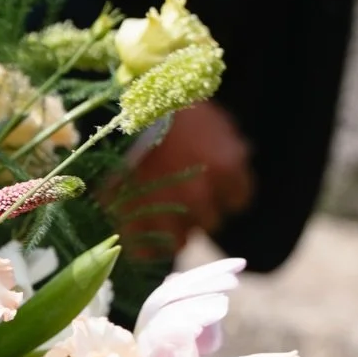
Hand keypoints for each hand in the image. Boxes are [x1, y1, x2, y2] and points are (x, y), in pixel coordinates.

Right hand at [100, 101, 254, 258]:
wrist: (116, 106)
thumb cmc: (167, 104)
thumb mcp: (209, 117)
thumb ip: (228, 143)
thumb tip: (241, 155)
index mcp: (226, 167)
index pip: (239, 200)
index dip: (224, 194)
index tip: (213, 188)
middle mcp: (201, 195)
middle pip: (210, 220)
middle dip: (198, 210)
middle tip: (180, 196)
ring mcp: (166, 212)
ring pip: (181, 241)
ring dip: (173, 230)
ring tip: (158, 216)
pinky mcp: (134, 222)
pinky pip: (146, 252)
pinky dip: (144, 248)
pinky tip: (139, 235)